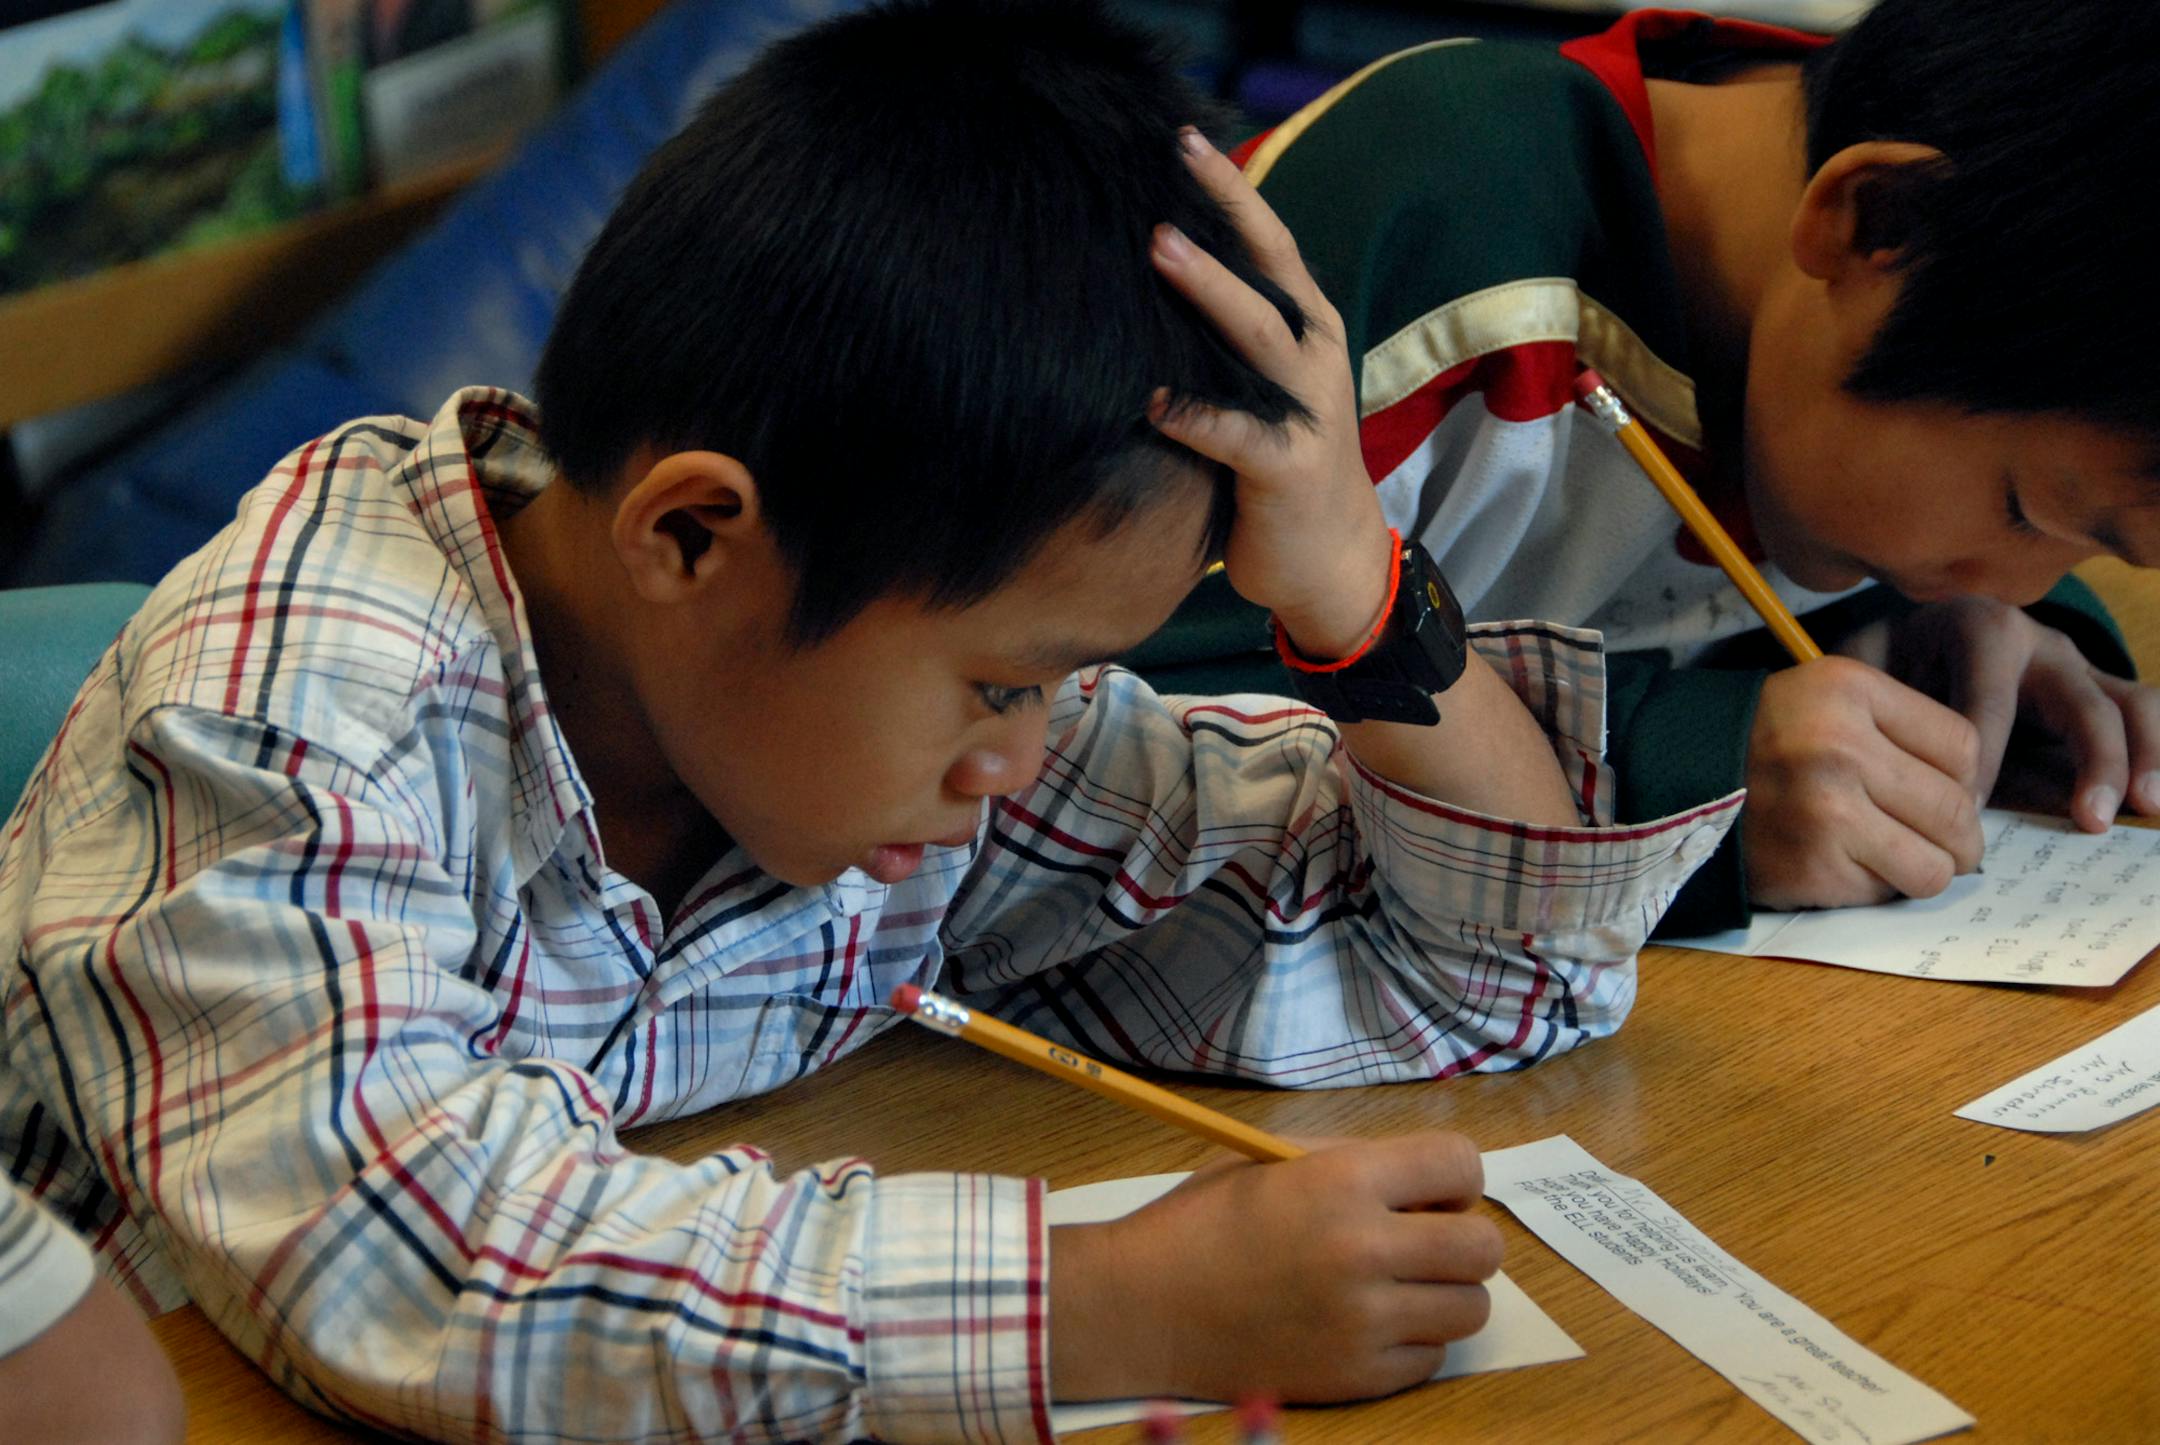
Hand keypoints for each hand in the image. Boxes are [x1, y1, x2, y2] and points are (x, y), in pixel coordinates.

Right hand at [1049, 1133, 1501, 1403]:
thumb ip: (1353, 1162)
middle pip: (1483, 1245)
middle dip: (1459, 1237)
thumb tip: (1427, 1182)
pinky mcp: (1358, 1377)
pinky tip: (1363, 1324)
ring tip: (1394, 1287)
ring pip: (1470, 1307)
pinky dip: (1409, 1341)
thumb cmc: (1202, 1223)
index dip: (1452, 1176)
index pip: (1461, 1164)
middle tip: (1419, 1242)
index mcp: (1342, 1181)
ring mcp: (1364, 1321)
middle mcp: (1363, 1249)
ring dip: (1442, 1293)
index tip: (1429, 1191)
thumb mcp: (1272, 1162)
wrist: (1143, 1308)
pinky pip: (1432, 1357)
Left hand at [1145, 127, 1391, 660]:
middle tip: (1174, 166)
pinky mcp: (1287, 469)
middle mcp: (1314, 358)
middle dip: (1224, 214)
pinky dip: (1194, 417)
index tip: (1186, 140)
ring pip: (1258, 336)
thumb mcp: (1266, 386)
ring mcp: (1306, 412)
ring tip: (1158, 249)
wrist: (1335, 562)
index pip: (1271, 244)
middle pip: (1270, 270)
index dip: (1232, 190)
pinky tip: (1151, 401)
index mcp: (1309, 329)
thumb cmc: (1283, 466)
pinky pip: (1236, 436)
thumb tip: (1164, 276)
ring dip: (1209, 292)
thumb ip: (1233, 338)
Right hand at [1743, 656, 1984, 908]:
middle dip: (1959, 838)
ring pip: (1936, 867)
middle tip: (1938, 843)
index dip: (1961, 779)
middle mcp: (1839, 748)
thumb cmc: (1760, 740)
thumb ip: (1897, 727)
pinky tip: (1842, 866)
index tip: (1935, 792)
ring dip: (1926, 870)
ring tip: (1898, 860)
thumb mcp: (1825, 697)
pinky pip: (1885, 893)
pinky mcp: (1810, 868)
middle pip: (1958, 812)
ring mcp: (1825, 813)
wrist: (1670, 780)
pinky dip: (1874, 888)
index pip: (1963, 747)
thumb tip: (1973, 794)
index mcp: (1849, 692)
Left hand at [1839, 598, 2159, 829]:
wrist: (1907, 638)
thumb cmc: (1885, 664)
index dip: (1983, 761)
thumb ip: (1874, 710)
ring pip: (2132, 704)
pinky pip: (2144, 713)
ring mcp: (2077, 667)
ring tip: (2144, 807)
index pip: (1990, 702)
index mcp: (1978, 629)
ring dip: (2143, 757)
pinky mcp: (2099, 692)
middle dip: (2091, 760)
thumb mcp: (1864, 672)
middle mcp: (2040, 642)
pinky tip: (2151, 800)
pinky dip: (2156, 753)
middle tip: (2088, 819)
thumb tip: (1885, 771)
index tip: (1968, 810)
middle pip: (2080, 699)